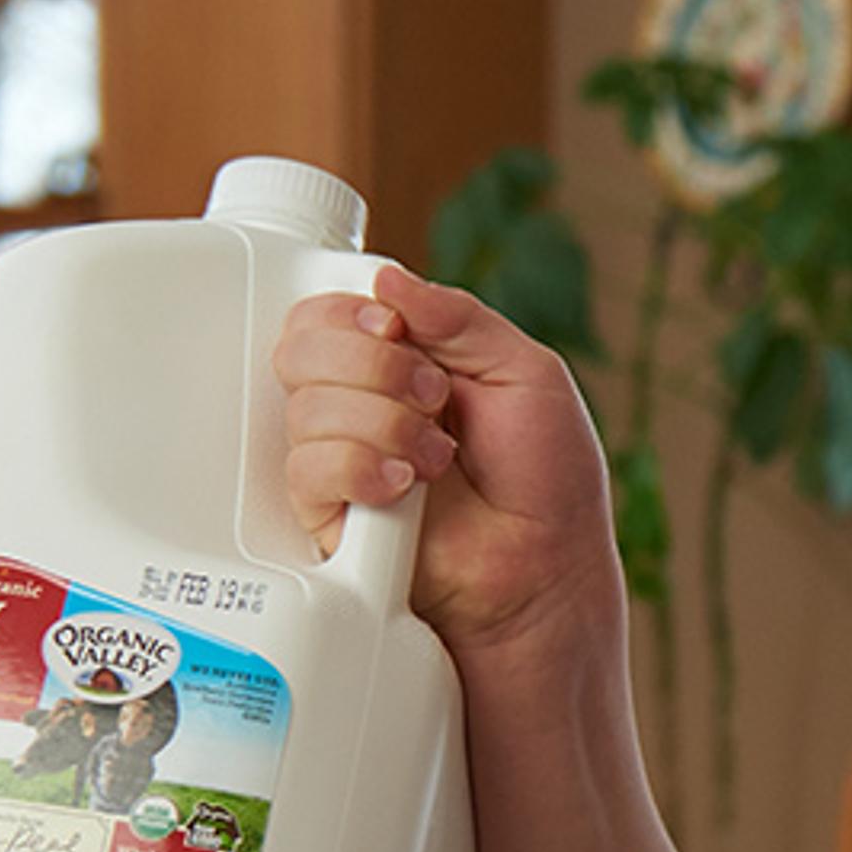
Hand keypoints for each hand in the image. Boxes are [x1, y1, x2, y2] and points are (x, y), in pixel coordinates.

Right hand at [272, 264, 624, 664]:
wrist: (545, 571)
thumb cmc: (549, 481)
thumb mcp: (527, 372)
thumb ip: (459, 317)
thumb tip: (387, 281)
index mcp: (403, 359)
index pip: (328, 311)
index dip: (350, 312)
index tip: (394, 330)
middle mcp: (363, 403)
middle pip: (301, 347)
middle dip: (374, 365)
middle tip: (433, 397)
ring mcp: (343, 458)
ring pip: (307, 407)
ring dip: (385, 424)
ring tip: (438, 459)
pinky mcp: (330, 514)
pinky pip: (308, 469)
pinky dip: (361, 468)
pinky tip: (404, 487)